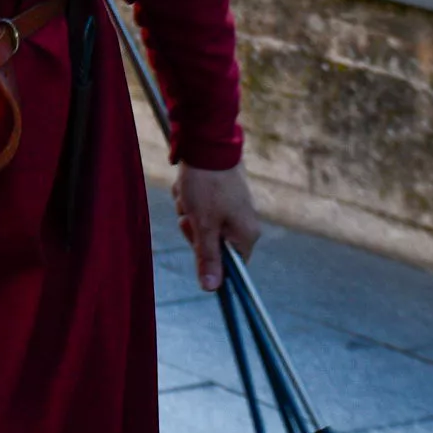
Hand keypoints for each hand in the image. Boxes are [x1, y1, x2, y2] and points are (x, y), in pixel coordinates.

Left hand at [174, 162, 260, 291]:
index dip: (209, 259)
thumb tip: (211, 289)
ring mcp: (232, 208)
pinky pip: (198, 205)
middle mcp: (243, 223)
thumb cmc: (207, 185)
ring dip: (187, 210)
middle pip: (211, 244)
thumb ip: (208, 257)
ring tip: (188, 193)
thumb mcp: (203, 225)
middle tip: (189, 212)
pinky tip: (187, 184)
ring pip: (200, 223)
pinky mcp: (221, 194)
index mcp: (245, 235)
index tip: (197, 241)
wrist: (208, 143)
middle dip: (193, 227)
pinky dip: (188, 197)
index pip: (231, 266)